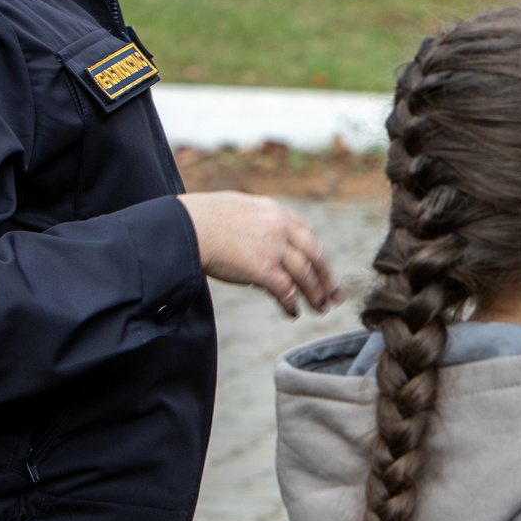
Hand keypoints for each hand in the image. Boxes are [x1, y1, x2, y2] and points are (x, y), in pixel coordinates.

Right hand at [178, 192, 339, 315]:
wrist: (186, 227)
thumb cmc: (202, 219)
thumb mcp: (239, 209)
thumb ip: (257, 221)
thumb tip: (258, 236)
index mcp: (276, 211)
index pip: (307, 234)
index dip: (317, 254)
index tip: (322, 268)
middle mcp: (281, 227)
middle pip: (315, 255)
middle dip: (326, 278)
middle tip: (333, 295)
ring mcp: (274, 247)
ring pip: (305, 275)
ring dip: (315, 294)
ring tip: (318, 308)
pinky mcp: (263, 268)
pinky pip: (286, 290)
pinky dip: (292, 303)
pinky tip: (293, 312)